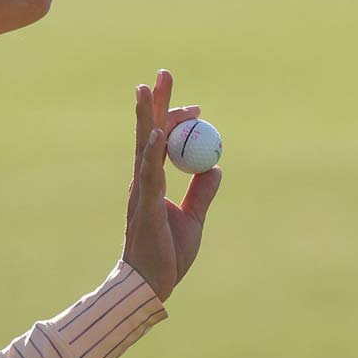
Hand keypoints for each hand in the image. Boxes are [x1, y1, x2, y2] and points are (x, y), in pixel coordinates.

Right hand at [122, 68, 223, 302]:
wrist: (149, 285)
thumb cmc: (167, 256)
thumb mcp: (192, 219)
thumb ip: (201, 193)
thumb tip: (216, 168)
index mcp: (152, 183)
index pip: (164, 142)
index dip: (177, 119)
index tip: (196, 107)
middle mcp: (143, 181)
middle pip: (151, 132)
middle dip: (157, 101)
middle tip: (163, 73)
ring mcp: (141, 190)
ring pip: (146, 145)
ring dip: (148, 115)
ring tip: (146, 89)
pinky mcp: (145, 204)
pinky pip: (148, 174)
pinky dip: (152, 152)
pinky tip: (157, 133)